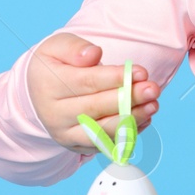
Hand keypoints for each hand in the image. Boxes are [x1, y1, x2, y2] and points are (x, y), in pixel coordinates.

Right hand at [25, 31, 159, 154]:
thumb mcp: (56, 47)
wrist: (41, 93)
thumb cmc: (56, 65)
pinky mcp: (78, 147)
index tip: (141, 72)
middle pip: (95, 108)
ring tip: (153, 105)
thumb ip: (74, 47)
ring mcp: (65, 134)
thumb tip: (94, 54)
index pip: (85, 83)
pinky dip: (128, 134)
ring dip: (132, 119)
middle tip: (152, 89)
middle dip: (128, 99)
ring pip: (101, 131)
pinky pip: (106, 144)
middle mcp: (54, 114)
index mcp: (48, 86)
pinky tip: (145, 118)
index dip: (115, 78)